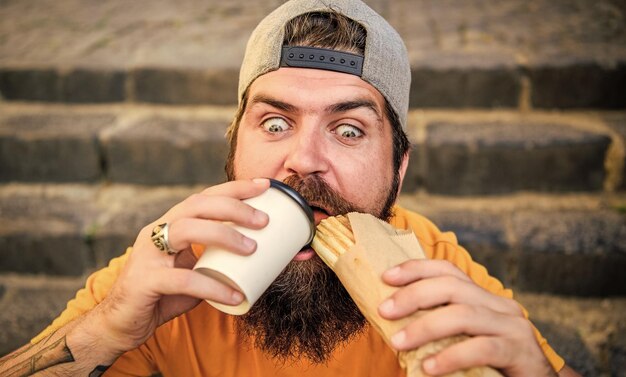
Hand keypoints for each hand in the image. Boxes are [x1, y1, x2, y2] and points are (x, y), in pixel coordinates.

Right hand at [83, 179, 269, 354]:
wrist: (120, 324)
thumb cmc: (162, 295)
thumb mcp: (193, 271)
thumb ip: (216, 261)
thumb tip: (262, 260)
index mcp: (170, 225)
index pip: (204, 198)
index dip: (234, 189)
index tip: (264, 186)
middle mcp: (157, 232)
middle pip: (196, 206)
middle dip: (233, 208)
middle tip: (263, 220)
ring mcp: (148, 255)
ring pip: (186, 230)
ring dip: (224, 235)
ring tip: (252, 248)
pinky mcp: (145, 281)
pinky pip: (184, 280)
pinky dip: (213, 286)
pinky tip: (235, 295)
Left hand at [377, 260, 556, 376]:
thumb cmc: (491, 368)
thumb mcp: (462, 341)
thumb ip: (438, 329)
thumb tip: (391, 323)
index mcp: (483, 299)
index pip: (448, 271)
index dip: (416, 268)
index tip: (386, 276)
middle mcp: (500, 306)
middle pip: (452, 287)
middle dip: (413, 295)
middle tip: (384, 311)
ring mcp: (513, 327)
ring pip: (464, 315)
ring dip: (424, 327)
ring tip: (397, 342)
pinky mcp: (521, 352)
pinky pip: (482, 348)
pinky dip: (451, 356)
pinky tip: (429, 368)